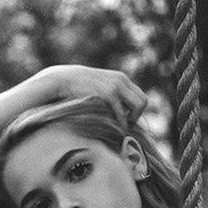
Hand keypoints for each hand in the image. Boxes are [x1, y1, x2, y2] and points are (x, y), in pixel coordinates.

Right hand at [32, 65, 147, 125]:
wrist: (63, 80)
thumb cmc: (77, 90)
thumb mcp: (97, 89)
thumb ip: (108, 97)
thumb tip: (116, 114)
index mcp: (121, 79)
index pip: (140, 97)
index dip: (135, 112)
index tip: (124, 121)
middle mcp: (122, 80)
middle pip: (143, 101)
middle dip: (136, 117)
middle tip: (124, 126)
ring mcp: (116, 85)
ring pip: (139, 106)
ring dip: (131, 120)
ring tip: (118, 128)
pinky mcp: (109, 93)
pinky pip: (123, 113)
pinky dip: (120, 124)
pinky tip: (111, 129)